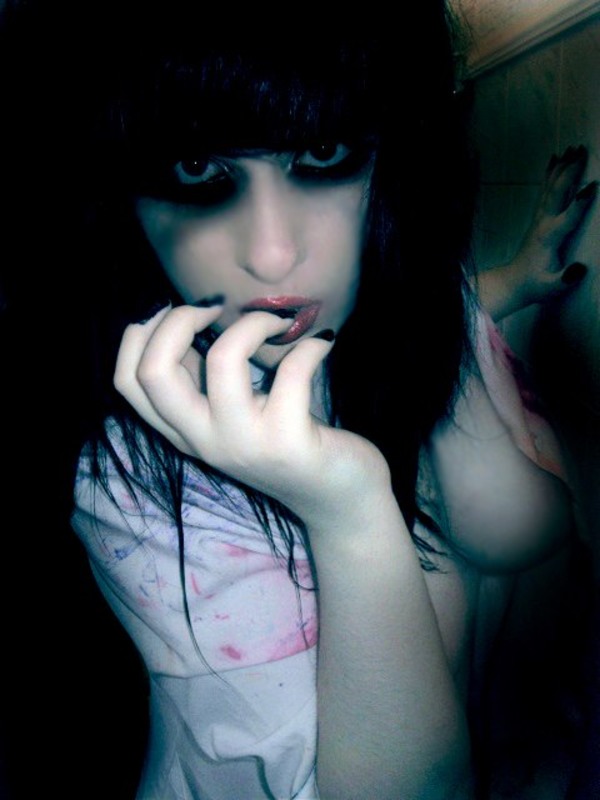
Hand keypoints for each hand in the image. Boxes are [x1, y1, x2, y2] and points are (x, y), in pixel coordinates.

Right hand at [114, 302, 388, 524]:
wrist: (336, 499)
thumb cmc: (284, 440)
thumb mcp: (232, 413)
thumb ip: (203, 378)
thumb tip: (189, 317)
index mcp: (183, 430)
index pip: (127, 381)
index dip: (141, 332)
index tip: (180, 310)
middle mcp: (202, 440)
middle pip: (154, 372)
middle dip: (180, 319)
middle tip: (218, 307)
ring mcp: (243, 443)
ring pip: (223, 360)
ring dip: (253, 322)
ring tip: (279, 322)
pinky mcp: (287, 442)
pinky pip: (292, 371)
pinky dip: (310, 347)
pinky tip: (321, 346)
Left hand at [515, 145, 595, 296]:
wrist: (514, 282)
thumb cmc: (536, 285)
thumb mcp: (551, 288)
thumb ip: (565, 279)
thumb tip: (579, 269)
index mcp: (550, 238)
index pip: (567, 217)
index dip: (579, 203)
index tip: (591, 186)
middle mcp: (543, 223)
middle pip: (557, 193)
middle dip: (570, 172)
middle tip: (583, 151)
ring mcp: (539, 218)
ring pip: (551, 187)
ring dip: (562, 167)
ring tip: (573, 147)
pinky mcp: (538, 217)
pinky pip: (545, 190)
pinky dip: (551, 173)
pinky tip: (556, 158)